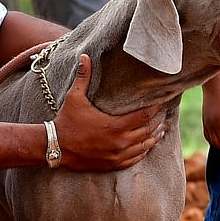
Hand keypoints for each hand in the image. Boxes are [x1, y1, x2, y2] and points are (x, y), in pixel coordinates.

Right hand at [54, 54, 163, 169]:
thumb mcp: (74, 97)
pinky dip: (143, 152)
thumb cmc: (66, 121)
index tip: (162, 101)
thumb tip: (85, 56)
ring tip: (161, 130)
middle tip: (164, 114)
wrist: (55, 147)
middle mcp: (120, 142)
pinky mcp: (112, 164)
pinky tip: (147, 147)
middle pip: (147, 131)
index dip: (155, 108)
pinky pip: (134, 160)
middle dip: (157, 121)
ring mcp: (117, 155)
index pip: (144, 116)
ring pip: (144, 147)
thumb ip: (83, 77)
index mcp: (115, 125)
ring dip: (154, 138)